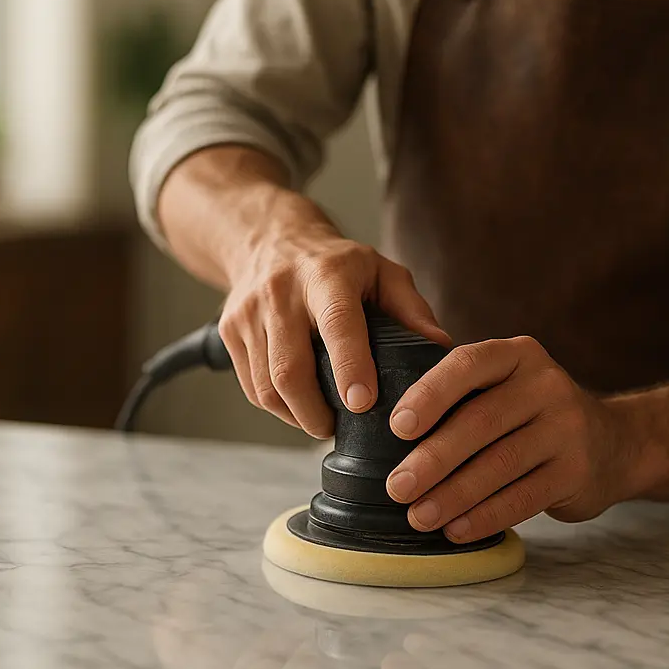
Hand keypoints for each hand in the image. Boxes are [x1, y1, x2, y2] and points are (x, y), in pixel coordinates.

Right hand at [217, 185, 449, 438]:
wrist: (271, 240)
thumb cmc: (338, 264)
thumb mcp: (383, 271)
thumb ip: (412, 309)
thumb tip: (439, 349)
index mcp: (327, 275)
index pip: (337, 324)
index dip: (350, 366)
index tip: (362, 403)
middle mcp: (282, 291)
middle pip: (290, 369)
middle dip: (315, 413)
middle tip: (338, 428)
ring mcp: (249, 313)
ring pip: (267, 386)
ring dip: (296, 415)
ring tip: (321, 420)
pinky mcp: (229, 332)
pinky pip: (252, 387)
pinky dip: (277, 407)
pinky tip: (298, 404)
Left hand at [384, 337, 629, 542]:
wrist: (612, 442)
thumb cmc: (532, 415)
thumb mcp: (505, 388)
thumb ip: (461, 396)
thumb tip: (385, 433)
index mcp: (517, 355)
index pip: (468, 365)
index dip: (429, 394)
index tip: (397, 426)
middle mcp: (546, 383)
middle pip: (481, 421)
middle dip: (434, 458)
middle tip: (397, 487)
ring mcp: (567, 426)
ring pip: (500, 463)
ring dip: (454, 495)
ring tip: (419, 516)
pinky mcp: (577, 470)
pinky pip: (523, 496)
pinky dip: (485, 516)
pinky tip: (457, 530)